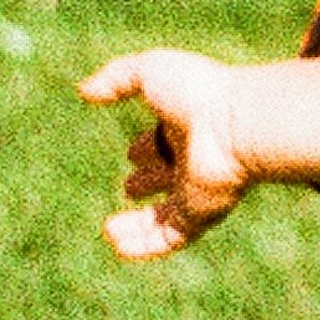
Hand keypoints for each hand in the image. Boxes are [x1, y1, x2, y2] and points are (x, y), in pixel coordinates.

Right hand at [77, 48, 252, 258]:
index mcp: (186, 123)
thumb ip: (116, 77)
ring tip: (111, 232)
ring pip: (166, 214)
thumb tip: (85, 91)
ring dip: (139, 224)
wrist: (234, 126)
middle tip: (131, 187)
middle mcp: (193, 158)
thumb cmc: (196, 93)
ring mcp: (197, 189)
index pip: (163, 139)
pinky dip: (146, 246)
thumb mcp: (150, 70)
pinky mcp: (200, 214)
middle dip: (150, 179)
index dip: (147, 146)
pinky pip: (171, 237)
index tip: (132, 152)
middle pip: (168, 174)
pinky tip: (119, 249)